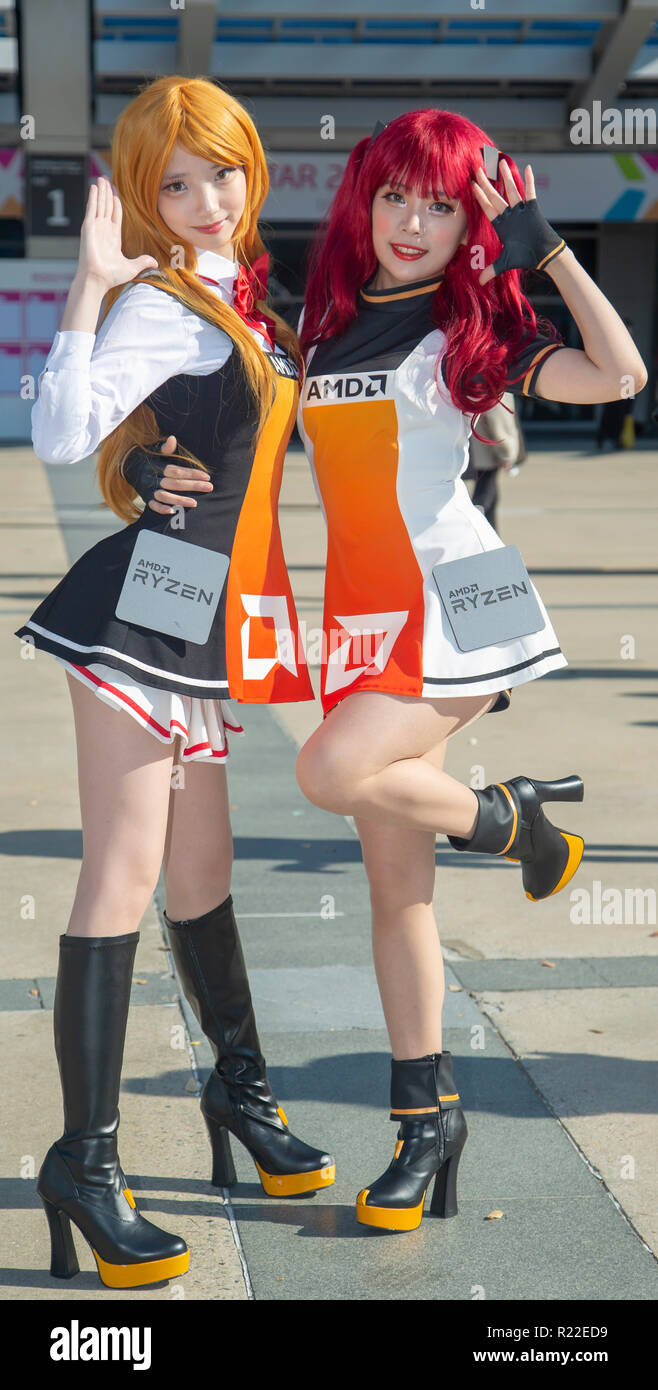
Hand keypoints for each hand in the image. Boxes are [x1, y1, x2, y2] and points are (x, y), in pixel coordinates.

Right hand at [77, 176, 158, 291]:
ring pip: (100, 203)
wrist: (98, 279)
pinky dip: (93, 197)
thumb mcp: (132, 267)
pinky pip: (91, 208)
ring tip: (101, 177)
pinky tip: (94, 187)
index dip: (116, 200)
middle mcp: (104, 229)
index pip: (116, 213)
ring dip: (101, 190)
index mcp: (113, 236)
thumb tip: (155, 263)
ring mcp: (96, 227)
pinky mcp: (88, 227)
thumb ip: (142, 262)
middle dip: (107, 191)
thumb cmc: (111, 276)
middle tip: (106, 177)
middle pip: (107, 205)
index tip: (117, 189)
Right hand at [122, 434, 213, 513]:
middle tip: (209, 487)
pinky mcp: (145, 497)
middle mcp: (153, 478)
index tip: (206, 476)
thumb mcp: (155, 450)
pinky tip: (172, 511)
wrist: (127, 466)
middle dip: (192, 486)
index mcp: (157, 466)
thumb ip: (165, 448)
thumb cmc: (148, 457)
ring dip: (179, 500)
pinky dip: (160, 508)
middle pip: (174, 483)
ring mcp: (149, 489)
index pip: (177, 470)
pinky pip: (152, 505)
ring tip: (195, 503)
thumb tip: (172, 439)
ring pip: (165, 496)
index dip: (191, 473)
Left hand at [470, 160, 564, 285]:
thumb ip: (491, 270)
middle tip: (479, 168)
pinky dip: (529, 182)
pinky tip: (528, 168)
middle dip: (487, 183)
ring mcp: (521, 211)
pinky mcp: (533, 210)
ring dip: (506, 177)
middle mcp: (510, 215)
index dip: (479, 197)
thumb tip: (480, 283)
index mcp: (502, 224)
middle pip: (496, 195)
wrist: (544, 256)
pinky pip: (531, 193)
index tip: (471, 185)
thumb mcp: (505, 263)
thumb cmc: (526, 258)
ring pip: (511, 190)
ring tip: (500, 163)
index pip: (487, 207)